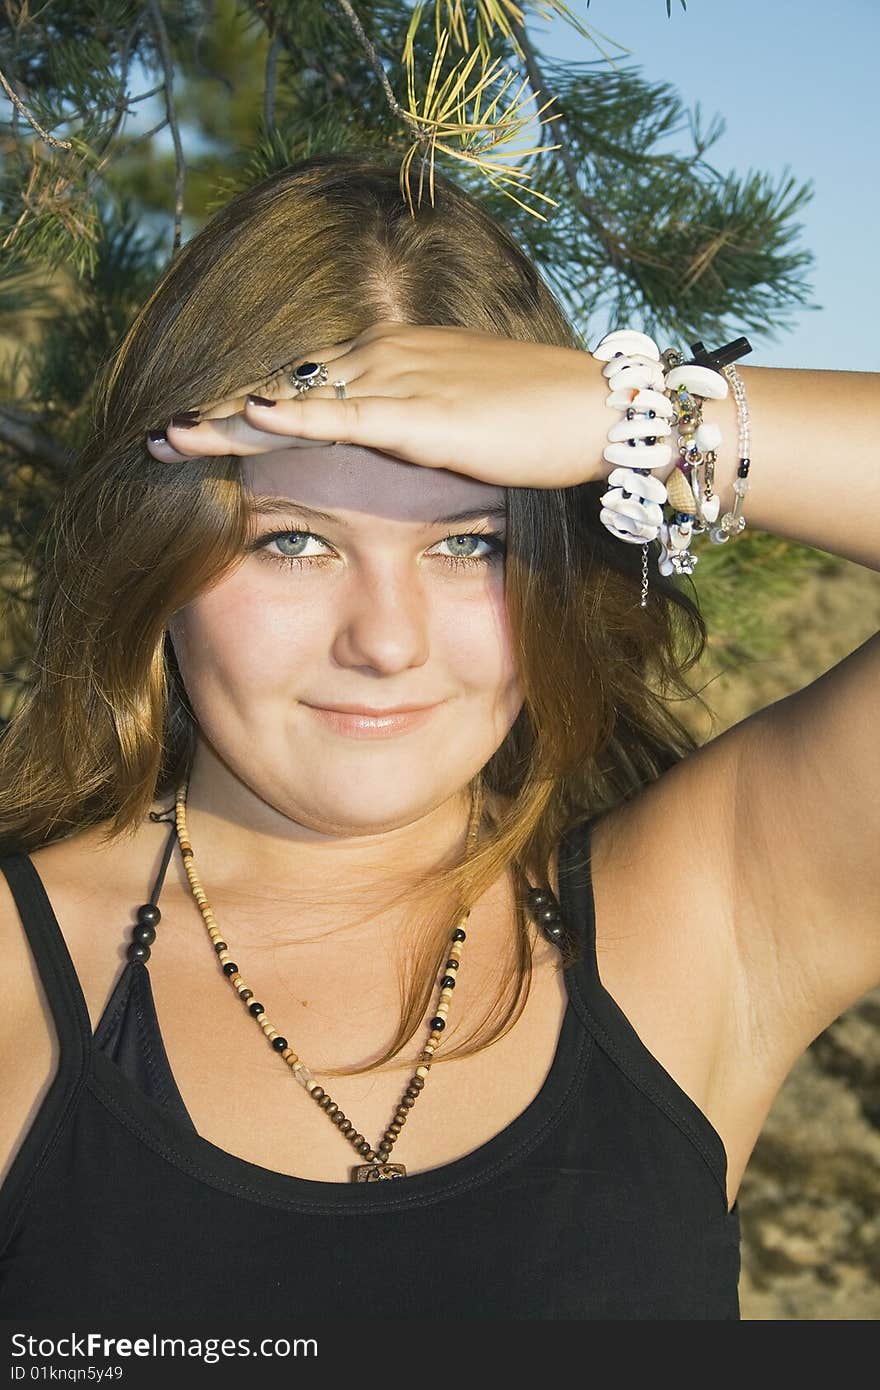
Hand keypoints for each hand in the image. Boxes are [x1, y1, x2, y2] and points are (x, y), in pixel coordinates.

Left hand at [145, 321, 604, 489]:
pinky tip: (248, 417)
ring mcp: (399, 380)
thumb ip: (417, 428)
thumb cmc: (541, 419)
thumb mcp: (463, 420)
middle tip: (159, 439)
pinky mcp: (419, 414)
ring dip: (229, 422)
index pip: (303, 382)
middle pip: (283, 387)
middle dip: (218, 416)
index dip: (246, 408)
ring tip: (171, 439)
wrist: (599, 408)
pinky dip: (292, 418)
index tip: (200, 430)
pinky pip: (342, 416)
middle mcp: (385, 359)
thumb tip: (394, 448)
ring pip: (295, 400)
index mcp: (393, 359)